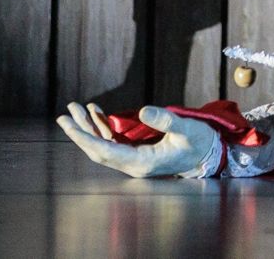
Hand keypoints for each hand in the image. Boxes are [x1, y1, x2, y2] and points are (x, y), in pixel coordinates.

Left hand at [55, 102, 222, 177]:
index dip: (86, 138)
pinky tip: (95, 112)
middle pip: (98, 150)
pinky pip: (113, 141)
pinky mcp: (137, 152)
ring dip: (89, 127)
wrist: (210, 155)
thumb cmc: (200, 143)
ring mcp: (133, 159)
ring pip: (103, 144)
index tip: (70, 125)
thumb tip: (143, 110)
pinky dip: (102, 126)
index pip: (105, 151)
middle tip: (64, 115)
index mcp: (141, 162)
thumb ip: (166, 121)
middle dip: (80, 133)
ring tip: (75, 108)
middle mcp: (133, 164)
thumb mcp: (187, 129)